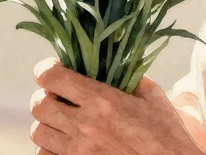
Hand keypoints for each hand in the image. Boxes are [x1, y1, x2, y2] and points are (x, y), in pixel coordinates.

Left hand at [30, 57, 202, 154]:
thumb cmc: (167, 134)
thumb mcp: (153, 96)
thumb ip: (129, 76)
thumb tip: (111, 60)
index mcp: (103, 101)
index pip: (51, 77)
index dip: (45, 69)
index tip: (51, 69)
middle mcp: (85, 126)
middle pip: (38, 105)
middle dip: (45, 96)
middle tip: (58, 96)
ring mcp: (79, 151)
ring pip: (38, 132)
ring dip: (48, 122)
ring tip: (64, 120)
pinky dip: (51, 147)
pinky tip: (67, 142)